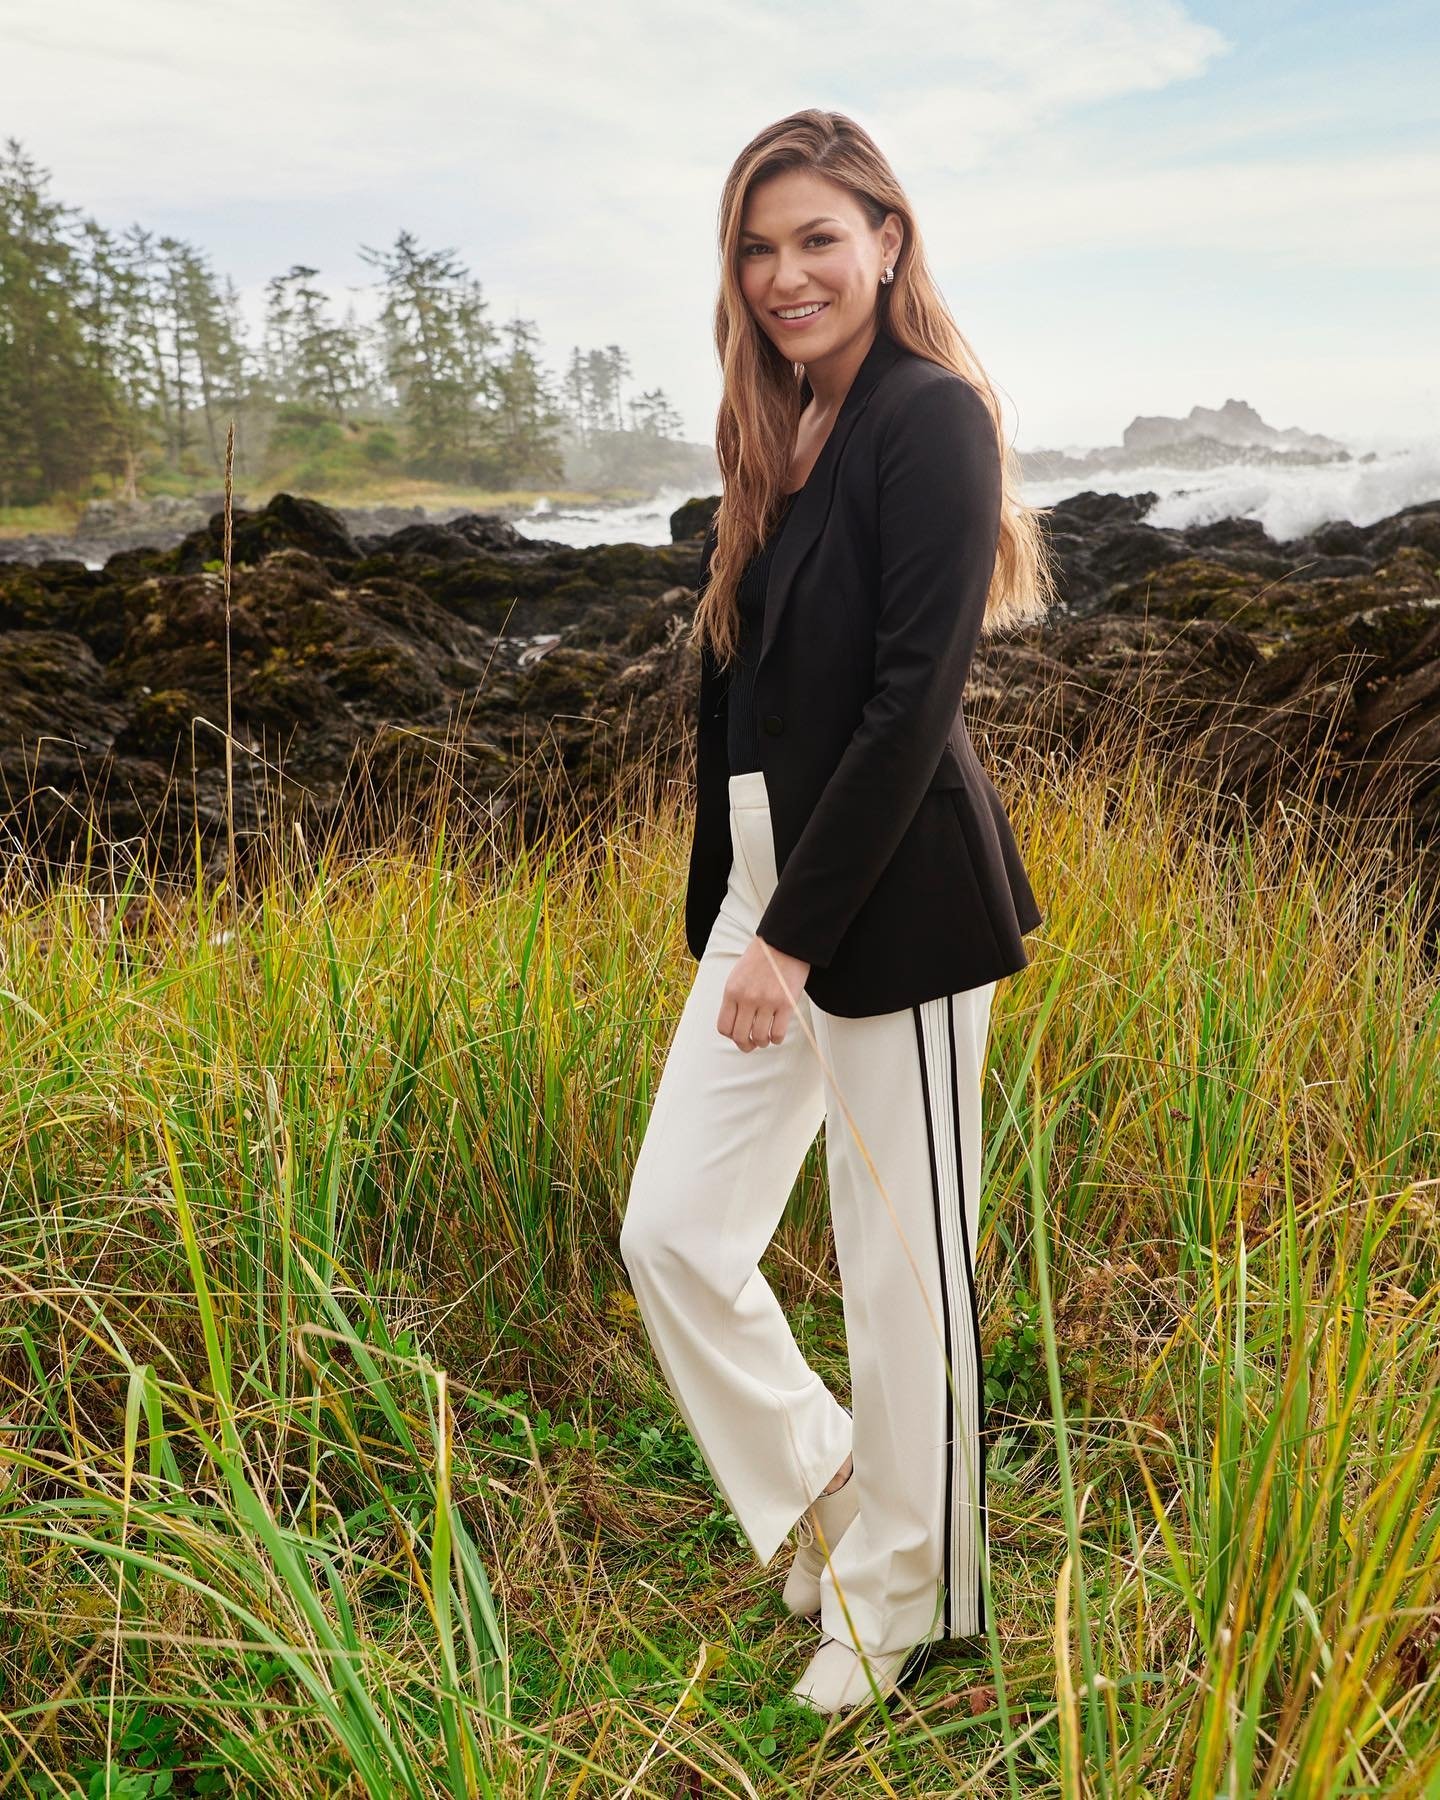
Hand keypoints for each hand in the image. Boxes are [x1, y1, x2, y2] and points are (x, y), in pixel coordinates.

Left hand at [717, 935, 809, 1051]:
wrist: (784, 942)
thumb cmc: (761, 958)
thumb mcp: (738, 976)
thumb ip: (735, 998)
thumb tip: (736, 1023)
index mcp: (732, 991)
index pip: (724, 1027)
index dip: (731, 1036)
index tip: (738, 1035)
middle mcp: (747, 998)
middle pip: (740, 1036)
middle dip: (746, 1045)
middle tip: (751, 1045)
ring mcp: (767, 1002)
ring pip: (760, 1038)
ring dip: (763, 1042)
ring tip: (766, 1038)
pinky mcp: (786, 1004)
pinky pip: (778, 1033)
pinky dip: (777, 1039)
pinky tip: (777, 1034)